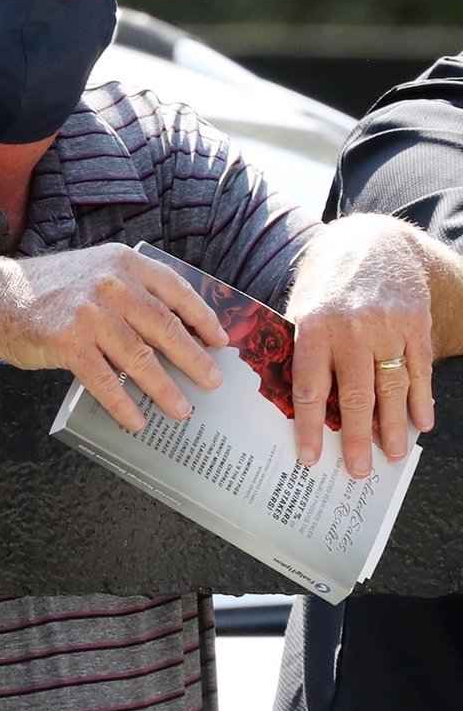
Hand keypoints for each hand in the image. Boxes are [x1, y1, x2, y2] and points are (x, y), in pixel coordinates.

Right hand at [0, 244, 228, 430]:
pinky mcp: (68, 341)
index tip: (219, 340)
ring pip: (140, 357)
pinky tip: (136, 419)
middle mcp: (111, 283)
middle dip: (193, 358)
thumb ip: (130, 291)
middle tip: (212, 381)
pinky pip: (104, 379)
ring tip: (182, 409)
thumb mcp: (95, 272)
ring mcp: (90, 312)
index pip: (175, 289)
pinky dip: (123, 403)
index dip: (201, 316)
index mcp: (123, 263)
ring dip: (164, 388)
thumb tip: (173, 332)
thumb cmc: (51, 290)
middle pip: (164, 326)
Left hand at [285, 215, 434, 476]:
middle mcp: (352, 328)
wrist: (372, 240)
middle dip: (356, 438)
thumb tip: (290, 396)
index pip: (310, 386)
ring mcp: (388, 327)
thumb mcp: (301, 304)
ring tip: (391, 455)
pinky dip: (421, 400)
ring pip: (392, 388)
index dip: (310, 426)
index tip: (310, 457)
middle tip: (357, 470)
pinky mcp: (415, 324)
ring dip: (393, 426)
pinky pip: (419, 369)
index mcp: (314, 325)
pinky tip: (419, 423)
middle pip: (356, 394)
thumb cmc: (327, 279)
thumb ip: (299, 346)